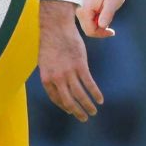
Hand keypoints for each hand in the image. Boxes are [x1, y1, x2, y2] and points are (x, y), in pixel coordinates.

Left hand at [38, 0, 103, 121]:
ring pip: (80, 95)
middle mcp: (57, 78)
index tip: (71, 110)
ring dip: (88, 105)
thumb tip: (59, 85)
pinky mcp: (80, 65)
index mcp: (46, 78)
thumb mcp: (45, 61)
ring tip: (93, 111)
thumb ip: (51, 74)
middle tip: (84, 118)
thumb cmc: (51, 42)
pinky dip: (95, 93)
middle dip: (77, 112)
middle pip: (68, 101)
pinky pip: (89, 83)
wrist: (56, 27)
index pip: (56, 99)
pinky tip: (100, 99)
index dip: (64, 106)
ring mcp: (68, 72)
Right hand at [76, 0, 126, 38]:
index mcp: (86, 8)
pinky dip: (95, 20)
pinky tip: (103, 15)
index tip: (112, 32)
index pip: (90, 30)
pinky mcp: (83, 5)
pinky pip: (87, 17)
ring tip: (107, 18)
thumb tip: (101, 26)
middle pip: (87, 28)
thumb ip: (106, 15)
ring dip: (97, 25)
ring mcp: (80, 6)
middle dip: (99, 30)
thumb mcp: (113, 2)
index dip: (101, 34)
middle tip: (111, 29)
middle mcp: (80, 8)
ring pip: (87, 23)